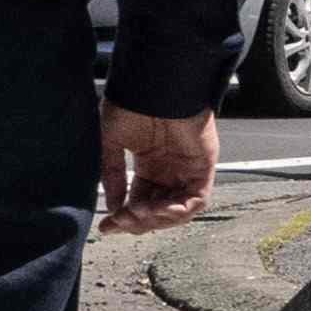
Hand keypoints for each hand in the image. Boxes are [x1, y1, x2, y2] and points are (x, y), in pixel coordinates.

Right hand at [97, 105, 217, 233]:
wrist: (152, 85)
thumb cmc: (131, 104)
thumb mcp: (111, 143)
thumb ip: (112, 175)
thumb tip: (113, 206)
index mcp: (150, 164)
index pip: (140, 200)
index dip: (125, 216)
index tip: (107, 225)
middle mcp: (170, 169)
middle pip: (158, 210)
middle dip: (138, 221)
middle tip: (119, 222)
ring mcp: (188, 169)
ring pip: (178, 210)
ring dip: (156, 219)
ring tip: (136, 216)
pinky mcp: (204, 166)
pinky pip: (196, 199)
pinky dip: (178, 211)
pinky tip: (158, 210)